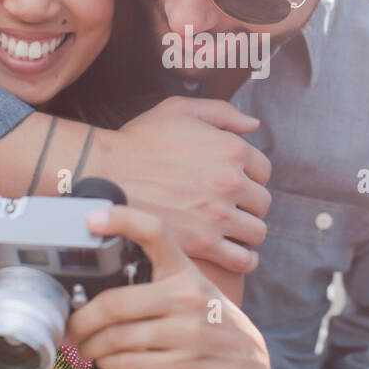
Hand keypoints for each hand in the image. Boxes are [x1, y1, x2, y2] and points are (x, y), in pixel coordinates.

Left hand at [63, 205, 269, 368]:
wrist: (246, 365)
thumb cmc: (205, 320)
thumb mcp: (190, 288)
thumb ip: (153, 279)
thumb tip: (92, 282)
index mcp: (184, 270)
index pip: (155, 232)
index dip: (122, 220)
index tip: (91, 220)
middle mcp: (188, 296)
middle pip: (114, 303)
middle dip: (81, 319)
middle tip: (70, 326)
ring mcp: (189, 332)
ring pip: (116, 338)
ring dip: (90, 346)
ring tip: (85, 347)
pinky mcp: (186, 366)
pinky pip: (128, 364)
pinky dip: (108, 364)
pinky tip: (107, 361)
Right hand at [93, 96, 271, 272]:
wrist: (105, 173)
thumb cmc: (140, 140)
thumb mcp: (180, 110)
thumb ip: (222, 113)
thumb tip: (254, 124)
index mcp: (232, 149)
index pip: (263, 170)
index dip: (249, 176)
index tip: (233, 183)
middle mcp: (232, 181)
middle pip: (262, 202)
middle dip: (248, 204)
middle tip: (229, 207)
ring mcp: (218, 214)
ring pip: (256, 231)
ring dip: (246, 231)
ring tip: (230, 231)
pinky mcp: (203, 243)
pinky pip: (242, 258)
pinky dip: (244, 258)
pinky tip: (235, 253)